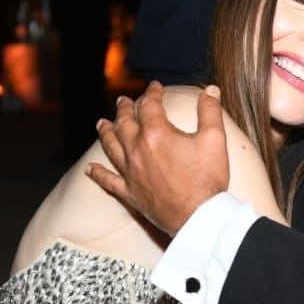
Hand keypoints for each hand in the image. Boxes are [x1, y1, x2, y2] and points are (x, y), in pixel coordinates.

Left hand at [86, 81, 228, 235]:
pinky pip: (108, 181)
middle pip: (125, 122)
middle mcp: (137, 150)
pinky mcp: (130, 193)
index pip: (149, 105)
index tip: (154, 87)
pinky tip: (89, 169)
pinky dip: (98, 174)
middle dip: (124, 109)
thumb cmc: (207, 179)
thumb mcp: (214, 140)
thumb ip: (210, 112)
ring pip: (111, 146)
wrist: (198, 216)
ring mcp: (130, 172)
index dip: (152, 92)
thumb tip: (210, 90)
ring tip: (101, 123)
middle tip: (122, 100)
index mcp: (156, 133)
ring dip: (106, 132)